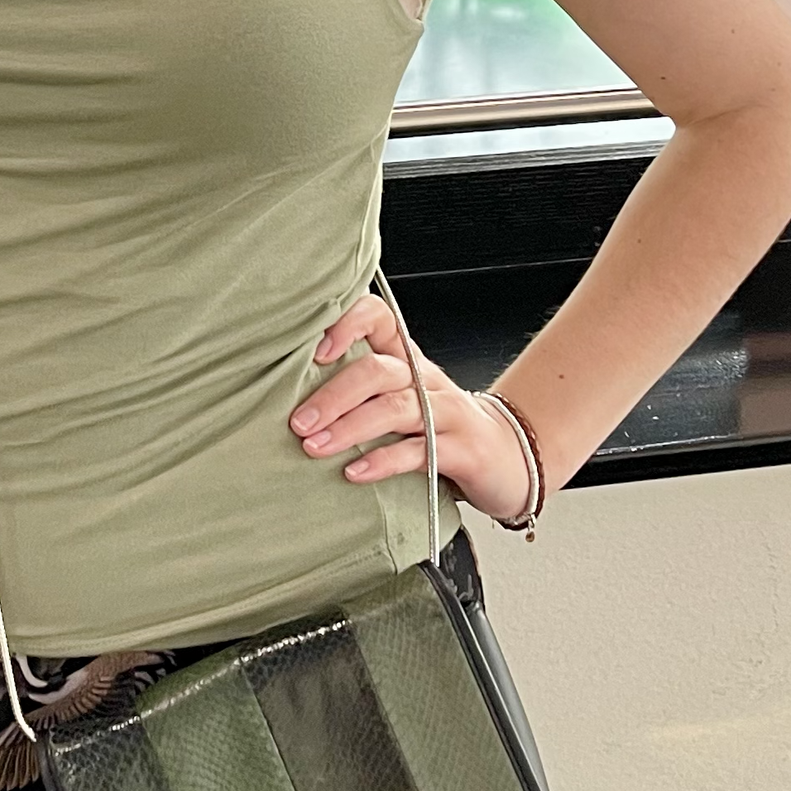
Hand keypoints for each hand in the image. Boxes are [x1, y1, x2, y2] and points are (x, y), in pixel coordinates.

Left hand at [288, 293, 532, 523]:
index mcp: (406, 359)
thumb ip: (357, 388)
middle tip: (298, 421)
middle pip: (378, 370)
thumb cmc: (439, 427)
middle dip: (334, 394)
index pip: (378, 317)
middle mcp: (426, 379)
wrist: (506, 459)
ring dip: (351, 427)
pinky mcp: (460, 449)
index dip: (346, 324)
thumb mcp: (400, 398)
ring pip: (396, 408)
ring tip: (315, 447)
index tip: (312, 352)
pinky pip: (419, 451)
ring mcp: (446, 412)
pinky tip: (355, 472)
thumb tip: (284, 389)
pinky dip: (383, 461)